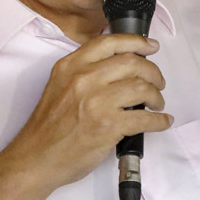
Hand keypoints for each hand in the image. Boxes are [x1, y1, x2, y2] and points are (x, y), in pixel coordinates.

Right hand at [5, 32, 170, 190]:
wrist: (37, 157)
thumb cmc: (48, 127)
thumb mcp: (59, 85)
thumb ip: (83, 71)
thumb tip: (118, 65)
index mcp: (71, 66)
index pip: (110, 43)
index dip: (136, 42)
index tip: (150, 46)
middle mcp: (84, 79)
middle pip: (132, 63)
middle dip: (153, 72)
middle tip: (158, 82)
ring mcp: (97, 102)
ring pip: (142, 88)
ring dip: (156, 96)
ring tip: (156, 104)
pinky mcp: (109, 126)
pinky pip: (145, 118)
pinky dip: (159, 120)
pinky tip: (161, 121)